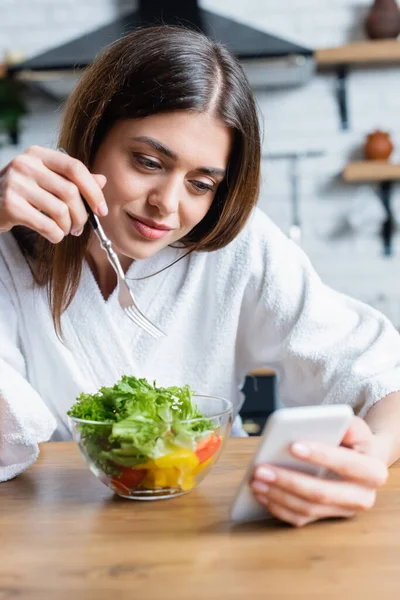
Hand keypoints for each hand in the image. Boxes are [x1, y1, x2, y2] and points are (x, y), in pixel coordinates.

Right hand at [0, 145, 107, 242]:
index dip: (93, 191)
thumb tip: (102, 180)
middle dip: (82, 215)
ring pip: (60, 211)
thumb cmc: (21, 194)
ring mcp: (15, 184)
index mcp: (38, 154)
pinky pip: (47, 225)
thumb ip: (72, 180)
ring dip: (68, 227)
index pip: (75, 168)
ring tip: (65, 231)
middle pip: (70, 192)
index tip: (102, 210)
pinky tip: (53, 235)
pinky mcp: (10, 205)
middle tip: (80, 227)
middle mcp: (26, 164)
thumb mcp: (45, 180)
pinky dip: (56, 235)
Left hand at [249, 416, 388, 526]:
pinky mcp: (326, 518)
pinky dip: (277, 508)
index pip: (346, 463)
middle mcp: (361, 497)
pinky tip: (261, 494)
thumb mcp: (357, 428)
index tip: (292, 445)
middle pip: (322, 493)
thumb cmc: (354, 441)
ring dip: (277, 496)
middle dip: (288, 481)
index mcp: (372, 472)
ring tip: (255, 480)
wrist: (363, 461)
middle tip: (260, 469)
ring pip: (308, 509)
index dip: (320, 455)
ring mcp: (343, 511)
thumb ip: (349, 425)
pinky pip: (300, 519)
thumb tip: (334, 424)